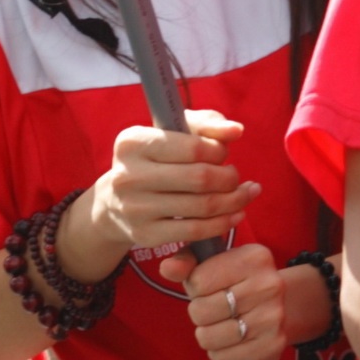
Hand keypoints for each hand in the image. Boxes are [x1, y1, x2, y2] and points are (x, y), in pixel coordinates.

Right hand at [68, 109, 257, 277]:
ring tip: (244, 193)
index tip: (223, 152)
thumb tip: (236, 130)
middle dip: (229, 177)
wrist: (114, 203)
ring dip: (234, 200)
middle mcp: (129, 176)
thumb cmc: (153, 160)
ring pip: (202, 206)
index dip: (218, 150)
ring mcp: (136, 209)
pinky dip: (223, 223)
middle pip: (201, 178)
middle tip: (234, 176)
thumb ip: (205, 125)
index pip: (193, 147)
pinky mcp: (146, 235)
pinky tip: (235, 215)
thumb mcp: (171, 133)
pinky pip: (196, 231)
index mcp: (133, 143)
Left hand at [158, 240, 332, 359]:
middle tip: (213, 308)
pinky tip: (229, 341)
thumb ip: (186, 262)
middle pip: (201, 310)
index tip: (207, 286)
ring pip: (209, 337)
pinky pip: (222, 357)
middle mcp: (269, 286)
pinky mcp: (272, 346)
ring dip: (206, 334)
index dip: (195, 286)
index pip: (198, 280)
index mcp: (254, 258)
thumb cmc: (236, 281)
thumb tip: (166, 268)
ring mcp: (273, 318)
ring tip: (219, 324)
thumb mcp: (213, 262)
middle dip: (199, 312)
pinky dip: (218, 352)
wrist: (280, 305)